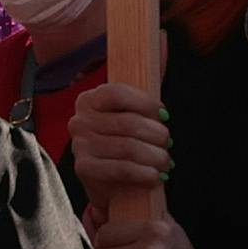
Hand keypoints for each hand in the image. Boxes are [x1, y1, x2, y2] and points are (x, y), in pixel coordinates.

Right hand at [68, 81, 171, 198]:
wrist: (111, 184)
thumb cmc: (125, 144)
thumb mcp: (132, 116)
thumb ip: (143, 94)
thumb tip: (163, 64)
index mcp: (89, 100)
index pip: (119, 93)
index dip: (146, 103)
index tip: (164, 115)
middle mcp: (79, 120)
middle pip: (128, 123)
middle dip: (156, 134)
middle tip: (168, 143)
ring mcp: (80, 145)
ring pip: (128, 147)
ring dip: (155, 156)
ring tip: (165, 162)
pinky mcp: (84, 169)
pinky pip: (122, 168)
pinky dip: (144, 173)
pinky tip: (155, 175)